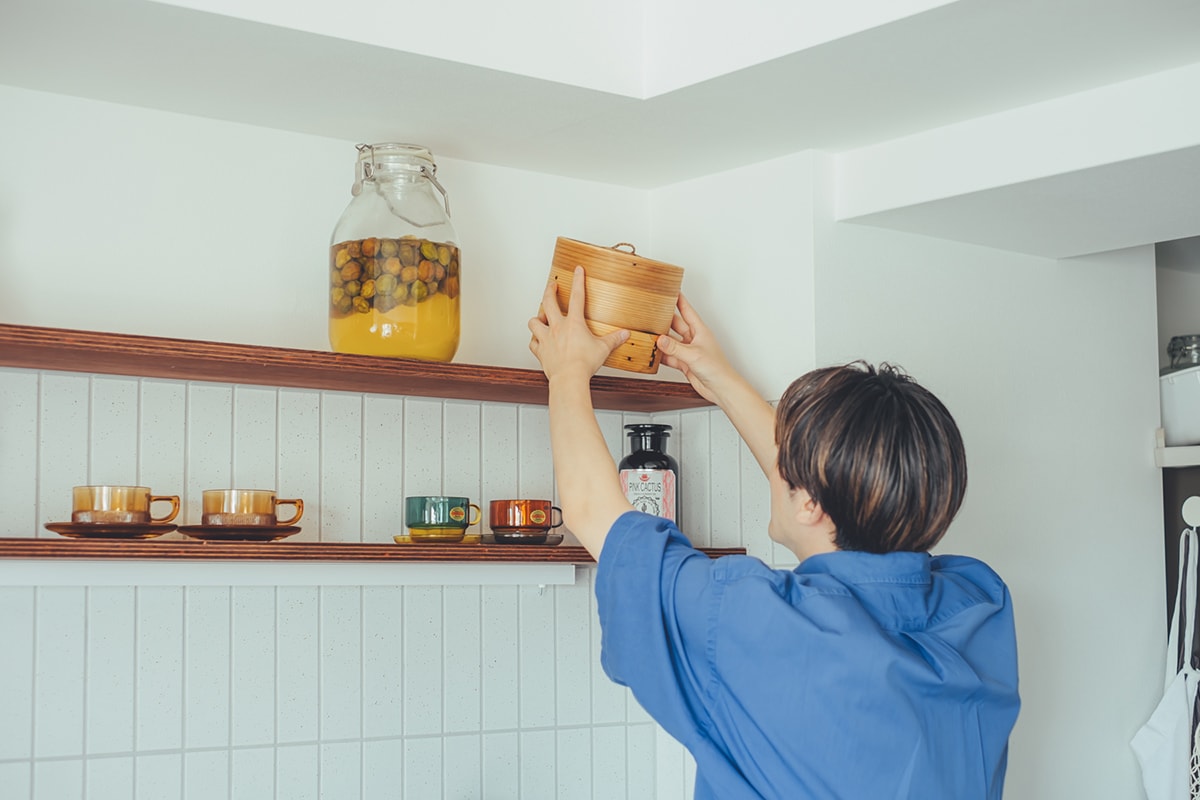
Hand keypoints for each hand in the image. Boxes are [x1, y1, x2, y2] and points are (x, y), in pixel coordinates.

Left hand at [528, 266, 628, 383]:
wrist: (569, 379)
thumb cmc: (584, 364)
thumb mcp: (603, 349)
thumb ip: (614, 339)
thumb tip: (625, 334)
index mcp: (574, 323)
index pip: (577, 296)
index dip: (578, 280)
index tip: (578, 270)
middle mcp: (557, 327)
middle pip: (548, 302)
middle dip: (549, 291)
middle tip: (551, 286)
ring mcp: (546, 339)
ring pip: (534, 322)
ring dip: (537, 318)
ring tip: (542, 318)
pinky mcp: (540, 352)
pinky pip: (532, 344)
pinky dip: (534, 341)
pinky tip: (537, 341)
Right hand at [656, 293, 736, 405]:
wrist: (721, 388)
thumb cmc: (717, 369)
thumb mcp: (693, 355)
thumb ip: (674, 347)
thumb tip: (659, 340)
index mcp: (700, 331)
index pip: (687, 311)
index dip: (679, 300)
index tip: (670, 290)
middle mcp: (694, 339)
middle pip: (675, 325)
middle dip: (664, 319)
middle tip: (651, 311)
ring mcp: (688, 351)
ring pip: (671, 341)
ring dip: (660, 339)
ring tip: (647, 333)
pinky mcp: (685, 363)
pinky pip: (670, 356)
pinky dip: (662, 355)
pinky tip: (653, 353)